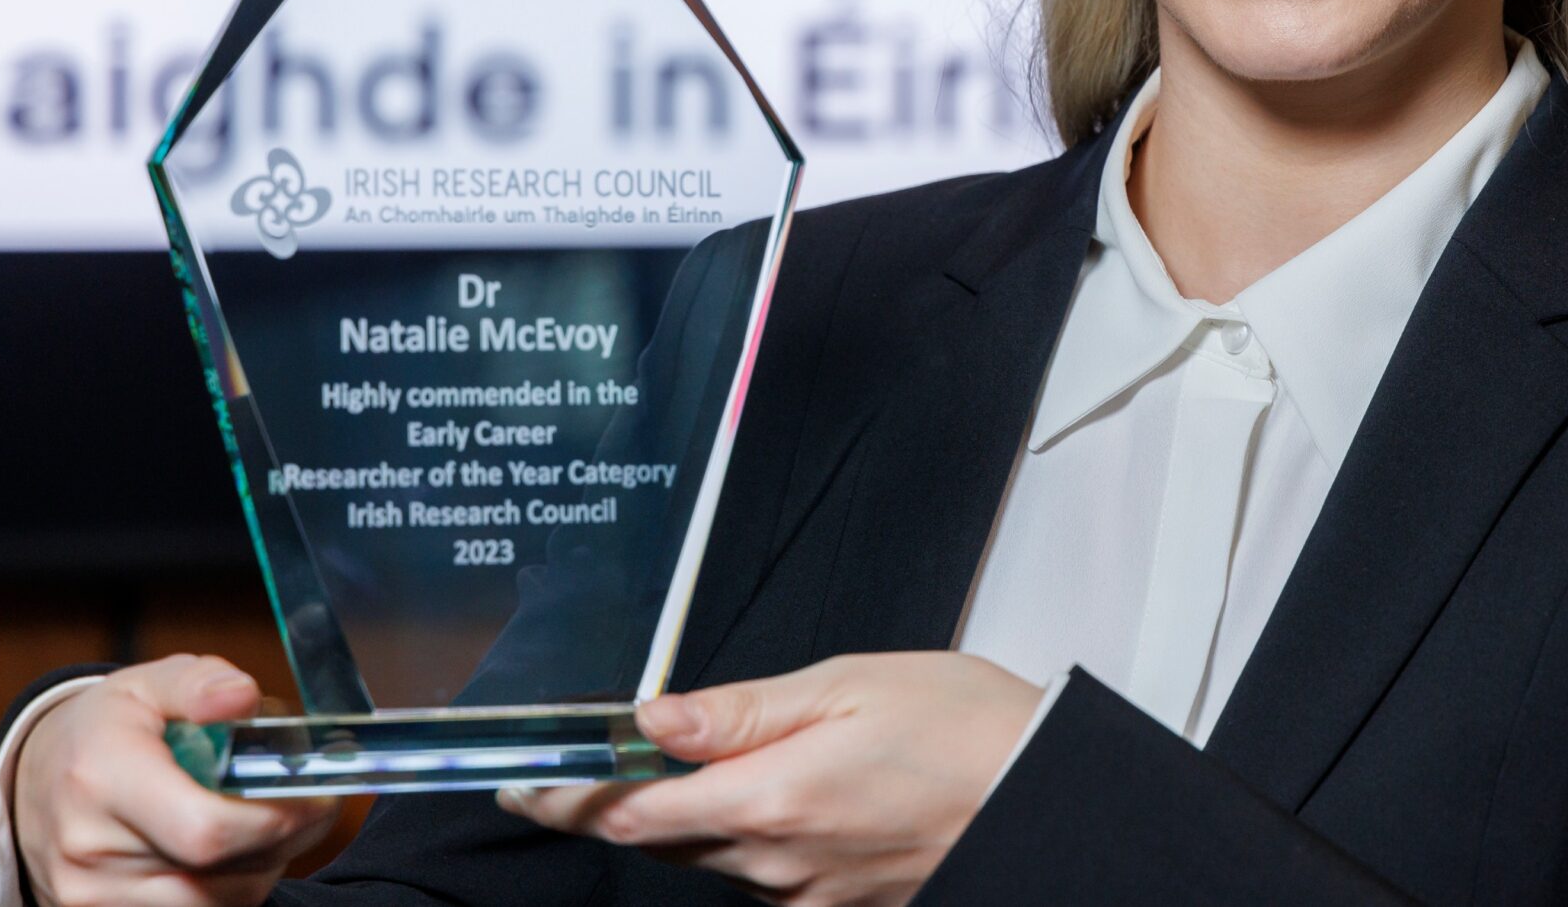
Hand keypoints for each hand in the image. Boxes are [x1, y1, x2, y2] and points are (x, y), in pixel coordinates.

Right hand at [12, 654, 339, 906]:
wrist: (35, 783)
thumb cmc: (104, 731)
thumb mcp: (150, 684)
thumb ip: (201, 683)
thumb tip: (243, 698)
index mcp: (103, 777)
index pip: (205, 831)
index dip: (276, 821)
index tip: (315, 797)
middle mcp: (89, 848)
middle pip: (220, 876)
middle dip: (284, 841)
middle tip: (309, 807)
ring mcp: (89, 896)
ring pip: (214, 905)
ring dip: (260, 869)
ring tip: (266, 823)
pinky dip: (226, 890)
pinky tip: (231, 853)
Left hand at [501, 652, 1044, 906]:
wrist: (1045, 792)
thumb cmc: (963, 725)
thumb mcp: (848, 683)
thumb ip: (740, 711)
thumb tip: (653, 720)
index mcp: (772, 799)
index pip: (632, 813)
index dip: (566, 800)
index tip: (522, 785)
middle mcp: (779, 865)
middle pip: (664, 841)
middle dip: (624, 804)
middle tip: (587, 765)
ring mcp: (807, 897)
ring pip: (716, 858)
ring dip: (696, 818)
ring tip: (707, 764)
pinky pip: (767, 876)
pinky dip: (752, 837)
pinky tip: (786, 793)